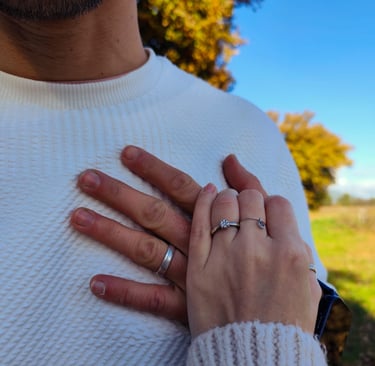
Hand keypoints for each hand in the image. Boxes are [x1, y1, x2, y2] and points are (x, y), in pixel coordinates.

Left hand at [70, 146, 266, 321]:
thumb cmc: (266, 258)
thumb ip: (249, 187)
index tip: (126, 154)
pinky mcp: (186, 306)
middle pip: (155, 214)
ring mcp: (190, 275)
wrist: (272, 312)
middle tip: (87, 179)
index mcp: (214, 222)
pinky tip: (95, 284)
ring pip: (147, 250)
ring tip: (78, 217)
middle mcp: (198, 244)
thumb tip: (230, 159)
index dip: (155, 169)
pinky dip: (125, 292)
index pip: (181, 188)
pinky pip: (152, 300)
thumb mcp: (264, 219)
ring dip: (111, 233)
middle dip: (120, 194)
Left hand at [187, 186, 320, 336]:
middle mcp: (257, 250)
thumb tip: (281, 217)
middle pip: (250, 198)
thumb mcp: (306, 285)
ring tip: (226, 205)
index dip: (272, 206)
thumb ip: (297, 246)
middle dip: (249, 200)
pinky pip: (198, 223)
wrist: (252, 356)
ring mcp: (225, 257)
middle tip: (246, 211)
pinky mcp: (199, 267)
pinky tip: (207, 192)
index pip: (278, 203)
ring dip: (226, 199)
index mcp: (288, 253)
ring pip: (223, 203)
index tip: (266, 214)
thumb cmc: (283, 321)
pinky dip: (202, 202)